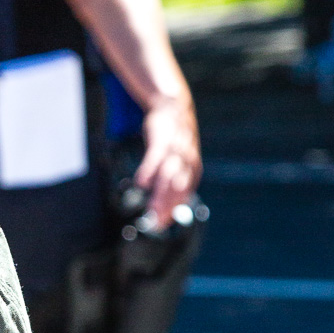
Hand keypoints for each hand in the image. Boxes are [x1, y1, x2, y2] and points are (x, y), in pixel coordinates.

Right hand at [135, 99, 201, 230]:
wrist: (173, 106)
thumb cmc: (173, 141)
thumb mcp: (178, 163)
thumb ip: (171, 185)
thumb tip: (161, 211)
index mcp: (192, 171)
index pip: (183, 196)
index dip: (171, 212)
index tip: (158, 226)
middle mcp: (187, 162)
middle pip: (178, 188)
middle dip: (167, 207)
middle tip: (155, 224)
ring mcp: (176, 150)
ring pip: (169, 176)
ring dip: (160, 195)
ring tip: (150, 211)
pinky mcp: (163, 139)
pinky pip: (156, 156)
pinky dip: (149, 170)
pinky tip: (141, 183)